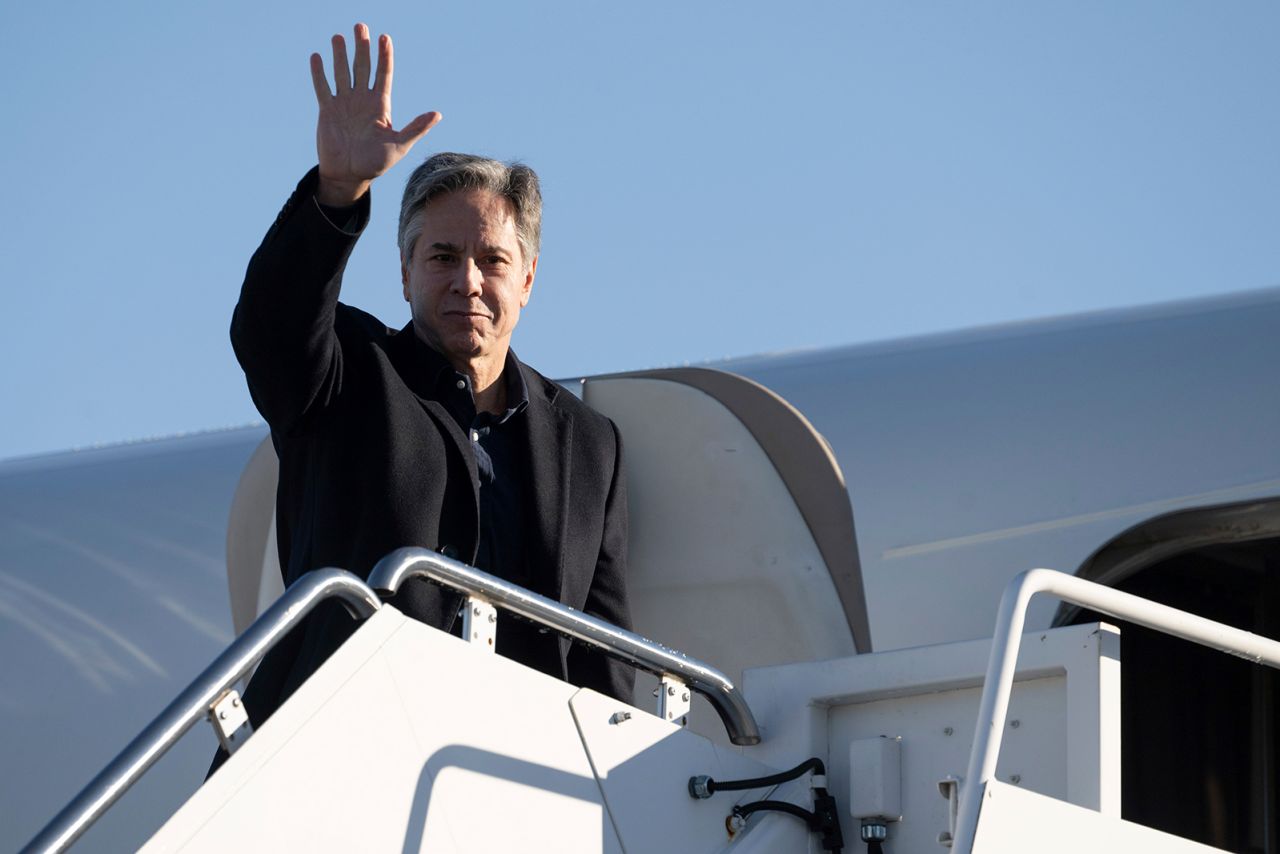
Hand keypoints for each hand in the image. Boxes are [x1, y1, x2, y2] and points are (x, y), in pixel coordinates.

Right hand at [309, 23, 440, 205]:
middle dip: (362, 47)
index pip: (383, 74)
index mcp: (380, 105)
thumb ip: (416, 128)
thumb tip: (437, 114)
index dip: (384, 56)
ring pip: (342, 72)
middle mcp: (362, 100)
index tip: (385, 37)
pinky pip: (323, 87)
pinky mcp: (327, 110)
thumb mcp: (400, 146)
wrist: (350, 175)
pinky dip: (319, 73)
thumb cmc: (376, 163)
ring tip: (339, 37)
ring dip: (340, 55)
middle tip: (360, 26)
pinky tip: (317, 57)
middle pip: (362, 67)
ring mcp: (344, 103)